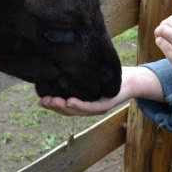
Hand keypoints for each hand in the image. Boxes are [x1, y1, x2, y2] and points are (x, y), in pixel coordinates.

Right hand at [38, 67, 160, 115]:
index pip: (64, 106)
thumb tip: (58, 60)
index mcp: (82, 102)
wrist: (132, 78)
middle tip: (42, 101)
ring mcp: (97, 108)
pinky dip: (79, 106)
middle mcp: (88, 108)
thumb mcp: (89, 73)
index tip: (39, 100)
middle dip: (54, 107)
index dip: (51, 105)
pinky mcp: (106, 105)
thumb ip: (76, 72)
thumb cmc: (108, 74)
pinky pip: (90, 107)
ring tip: (51, 101)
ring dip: (63, 107)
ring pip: (76, 111)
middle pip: (68, 111)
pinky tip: (70, 101)